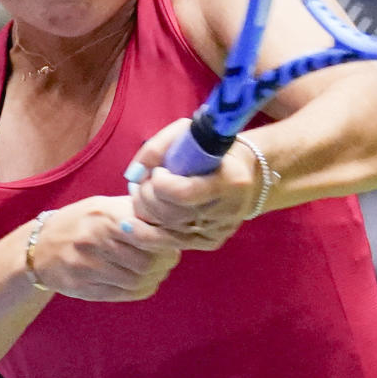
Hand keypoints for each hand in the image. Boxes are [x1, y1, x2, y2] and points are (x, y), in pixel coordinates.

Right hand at [29, 196, 181, 300]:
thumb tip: (173, 219)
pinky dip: (142, 290)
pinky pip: (124, 294)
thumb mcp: (104, 206)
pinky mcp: (83, 288)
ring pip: (138, 281)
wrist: (38, 247)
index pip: (148, 233)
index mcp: (104, 215)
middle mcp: (94, 240)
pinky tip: (144, 282)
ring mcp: (86, 266)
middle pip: (147, 261)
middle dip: (165, 262)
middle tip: (169, 259)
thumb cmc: (80, 222)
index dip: (168, 241)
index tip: (174, 242)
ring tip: (157, 270)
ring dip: (155, 278)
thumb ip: (134, 211)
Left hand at [125, 119, 258, 249]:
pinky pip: (171, 244)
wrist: (244, 173)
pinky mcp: (211, 242)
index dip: (160, 183)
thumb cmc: (211, 149)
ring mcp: (220, 230)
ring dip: (143, 213)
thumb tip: (134, 174)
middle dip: (146, 197)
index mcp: (230, 181)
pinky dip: (146, 233)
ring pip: (167, 230)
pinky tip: (132, 224)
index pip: (183, 193)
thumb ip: (157, 149)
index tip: (158, 171)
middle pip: (171, 214)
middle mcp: (228, 211)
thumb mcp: (187, 134)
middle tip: (143, 183)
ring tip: (140, 197)